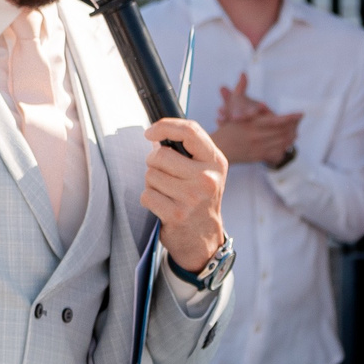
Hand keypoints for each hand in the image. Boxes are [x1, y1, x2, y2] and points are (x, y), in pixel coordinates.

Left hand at [141, 117, 227, 271]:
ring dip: (152, 183)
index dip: (165, 126)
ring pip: (151, 175)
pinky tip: (163, 205)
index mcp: (216, 162)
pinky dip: (149, 199)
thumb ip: (187, 150)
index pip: (190, 131)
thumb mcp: (204, 170)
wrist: (204, 237)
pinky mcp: (176, 214)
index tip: (150, 132)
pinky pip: (147, 195)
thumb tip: (156, 135)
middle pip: (160, 155)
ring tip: (167, 192)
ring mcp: (192, 197)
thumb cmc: (200, 198)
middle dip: (154, 163)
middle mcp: (207, 178)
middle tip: (164, 175)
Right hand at [212, 77, 301, 167]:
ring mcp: (258, 148)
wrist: (218, 148)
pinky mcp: (258, 156)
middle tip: (299, 121)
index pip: (277, 120)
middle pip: (283, 132)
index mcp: (252, 123)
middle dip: (294, 126)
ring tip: (296, 131)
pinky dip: (284, 147)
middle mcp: (257, 136)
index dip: (291, 117)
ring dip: (291, 137)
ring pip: (282, 142)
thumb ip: (240, 89)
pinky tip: (287, 143)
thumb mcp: (232, 106)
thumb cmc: (226, 125)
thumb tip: (243, 73)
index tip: (301, 113)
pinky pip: (277, 153)